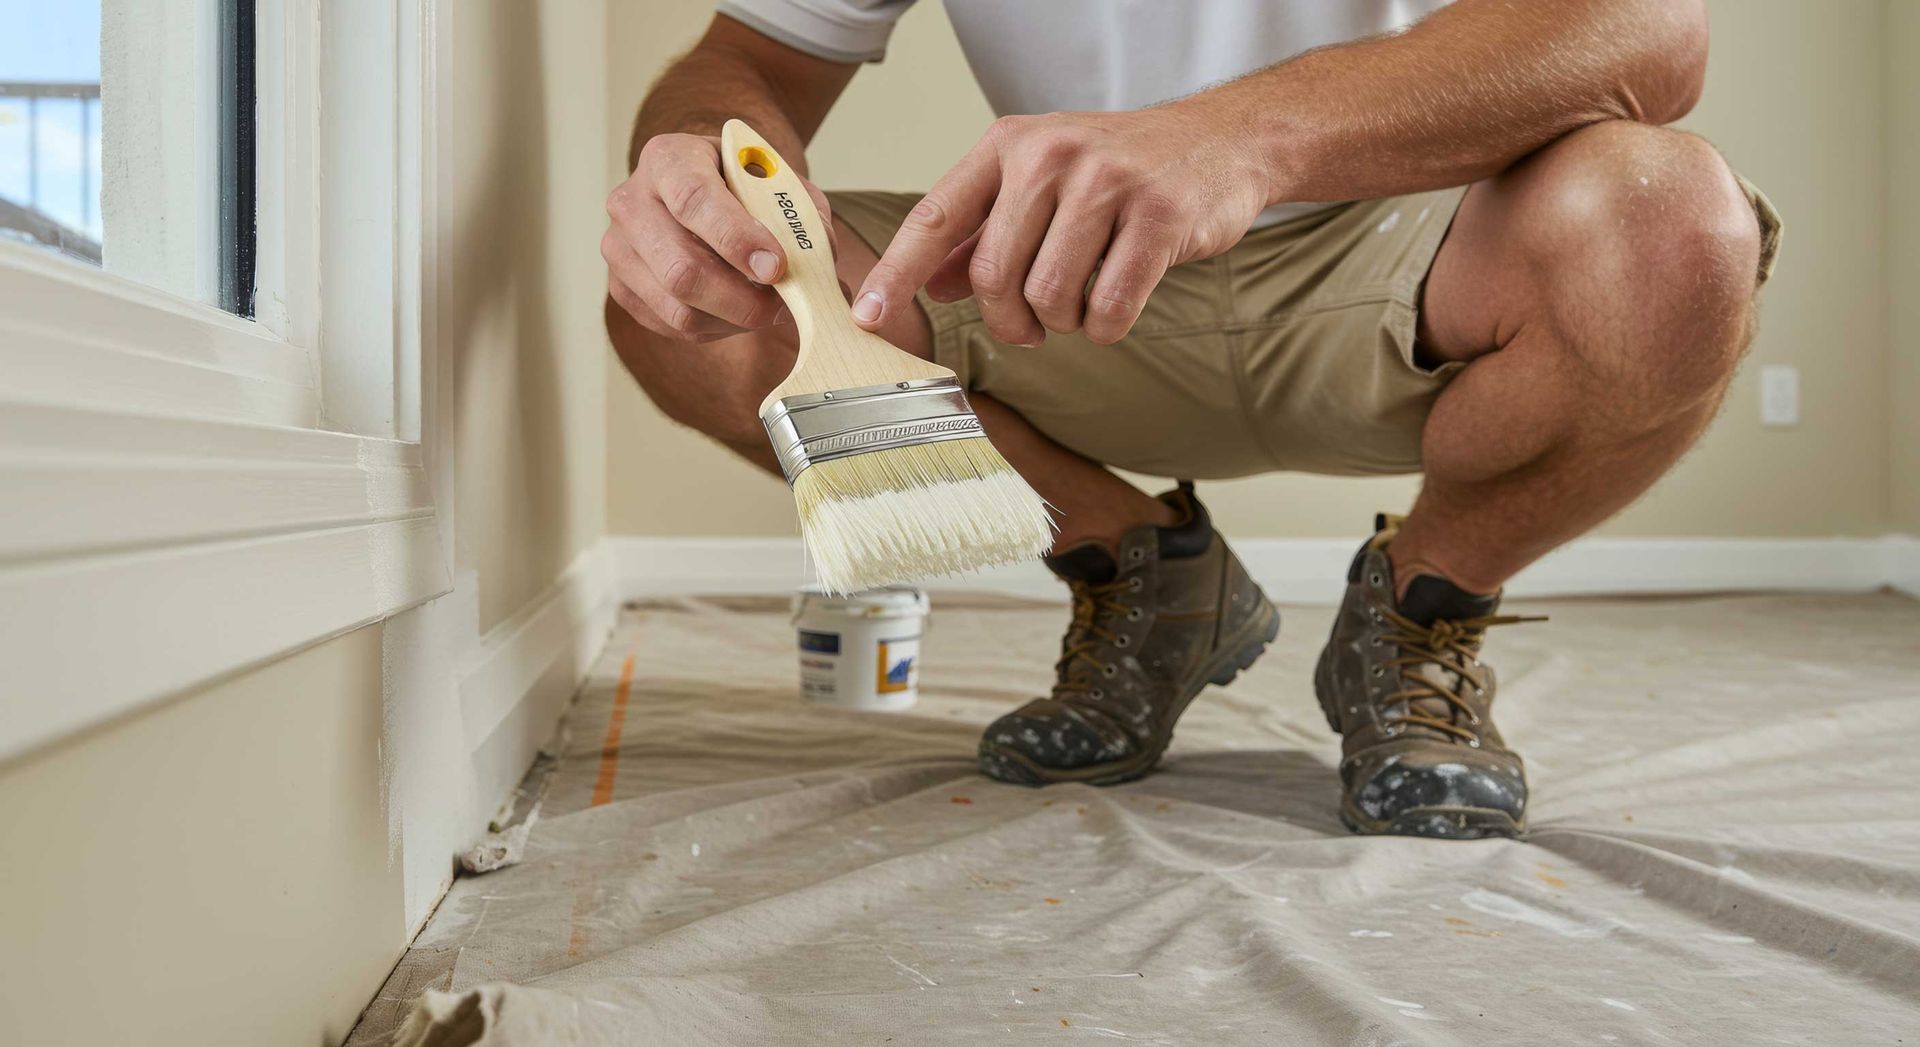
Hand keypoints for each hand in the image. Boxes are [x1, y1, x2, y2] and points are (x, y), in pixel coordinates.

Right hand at [603, 132, 832, 342]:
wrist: (702, 192)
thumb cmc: (740, 185)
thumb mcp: (776, 180)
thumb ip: (799, 210)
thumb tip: (817, 257)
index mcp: (667, 159)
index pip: (694, 200)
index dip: (737, 239)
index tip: (776, 266)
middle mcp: (631, 202)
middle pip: (681, 269)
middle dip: (742, 299)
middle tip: (785, 304)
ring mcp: (620, 249)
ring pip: (679, 309)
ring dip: (736, 319)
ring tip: (768, 308)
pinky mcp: (622, 289)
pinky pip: (675, 328)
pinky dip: (718, 328)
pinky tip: (739, 310)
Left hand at [851, 106, 1270, 345]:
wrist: (1222, 141)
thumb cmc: (1124, 168)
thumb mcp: (1044, 181)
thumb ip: (987, 230)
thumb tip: (935, 283)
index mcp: (1010, 144)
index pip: (935, 216)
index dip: (896, 273)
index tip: (867, 316)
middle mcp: (1051, 156)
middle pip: (996, 276)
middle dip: (1010, 321)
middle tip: (1032, 327)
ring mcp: (1108, 183)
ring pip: (1050, 299)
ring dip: (1063, 324)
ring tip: (1083, 304)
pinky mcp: (1158, 218)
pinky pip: (1108, 309)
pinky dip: (1106, 327)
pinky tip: (1116, 305)